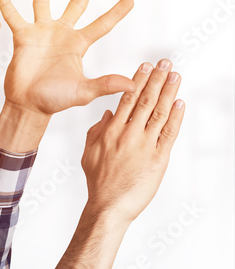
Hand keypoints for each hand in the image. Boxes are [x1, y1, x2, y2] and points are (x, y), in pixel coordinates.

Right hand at [0, 0, 134, 115]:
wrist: (28, 104)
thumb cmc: (55, 100)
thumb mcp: (83, 92)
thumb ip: (105, 85)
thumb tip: (130, 85)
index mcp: (79, 45)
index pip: (101, 25)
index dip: (115, 12)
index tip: (130, 0)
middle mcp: (61, 34)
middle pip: (77, 5)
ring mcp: (41, 33)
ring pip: (42, 3)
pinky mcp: (22, 37)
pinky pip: (12, 16)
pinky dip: (5, 2)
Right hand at [82, 60, 184, 224]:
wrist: (109, 205)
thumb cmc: (99, 182)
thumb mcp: (89, 152)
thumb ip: (96, 131)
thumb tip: (108, 114)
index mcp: (111, 131)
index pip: (126, 99)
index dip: (137, 81)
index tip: (145, 67)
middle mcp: (128, 134)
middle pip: (144, 100)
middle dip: (156, 79)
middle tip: (165, 64)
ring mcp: (144, 145)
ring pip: (159, 112)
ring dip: (168, 92)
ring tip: (175, 76)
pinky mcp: (158, 158)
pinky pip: (169, 132)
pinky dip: (175, 116)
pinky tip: (180, 103)